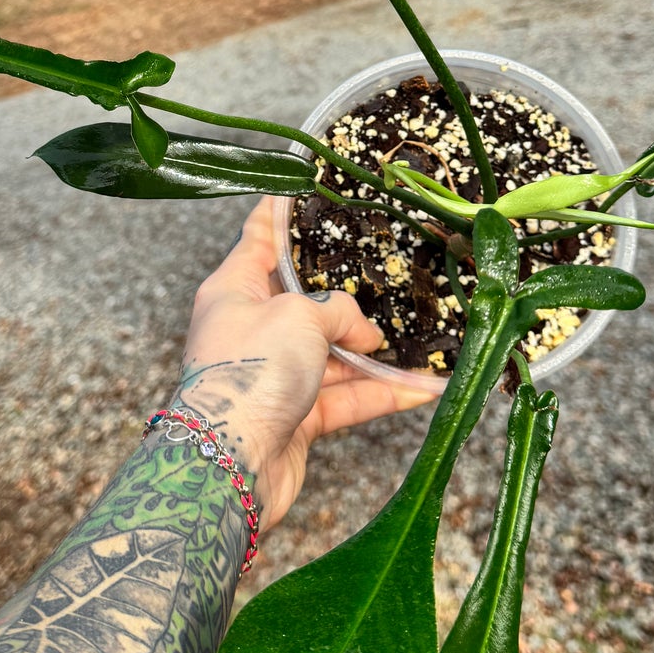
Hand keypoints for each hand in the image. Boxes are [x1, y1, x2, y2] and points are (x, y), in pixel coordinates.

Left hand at [175, 197, 440, 530]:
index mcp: (234, 291)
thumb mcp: (299, 317)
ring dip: (376, 354)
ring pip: (333, 355)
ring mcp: (273, 375)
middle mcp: (251, 330)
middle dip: (348, 295)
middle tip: (387, 273)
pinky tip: (423, 389)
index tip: (297, 186)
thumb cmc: (249, 374)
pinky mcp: (295, 417)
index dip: (278, 213)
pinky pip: (346, 397)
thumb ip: (338, 311)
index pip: (258, 239)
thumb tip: (364, 334)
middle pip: (304, 302)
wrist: (229, 466)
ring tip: (424, 341)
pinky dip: (382, 394)